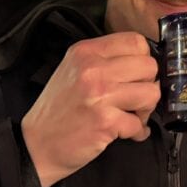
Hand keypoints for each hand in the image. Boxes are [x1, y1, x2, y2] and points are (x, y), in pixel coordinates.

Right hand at [22, 32, 159, 186]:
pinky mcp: (105, 121)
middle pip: (149, 66)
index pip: (136, 41)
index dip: (143, 60)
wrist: (35, 145)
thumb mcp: (73, 71)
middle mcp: (93, 68)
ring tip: (130, 117)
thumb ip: (104, 61)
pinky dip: (136, 132)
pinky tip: (124, 134)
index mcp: (86, 51)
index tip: (137, 76)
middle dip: (148, 85)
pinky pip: (139, 124)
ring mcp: (100, 94)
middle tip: (135, 100)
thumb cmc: (57, 110)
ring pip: (151, 93)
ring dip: (145, 110)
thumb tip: (144, 64)